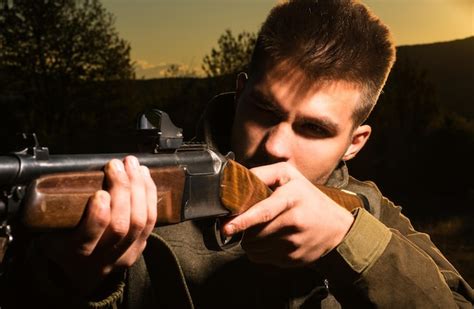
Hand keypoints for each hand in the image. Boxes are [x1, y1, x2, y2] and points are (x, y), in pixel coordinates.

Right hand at [39, 156, 156, 295]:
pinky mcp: (139, 249)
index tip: (100, 193)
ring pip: (139, 221)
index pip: (88, 238)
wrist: (80, 273)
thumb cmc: (62, 242)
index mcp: (73, 253)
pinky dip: (150, 195)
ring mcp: (123, 255)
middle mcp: (101, 258)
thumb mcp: (51, 230)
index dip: (98, 216)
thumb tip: (71, 177)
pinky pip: (151, 221)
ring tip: (134, 166)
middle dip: (123, 190)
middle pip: (120, 225)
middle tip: (118, 165)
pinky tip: (145, 177)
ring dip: (139, 188)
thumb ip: (59, 211)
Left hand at [222, 162, 353, 266]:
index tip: (227, 227)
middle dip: (244, 228)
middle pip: (254, 232)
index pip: (264, 211)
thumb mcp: (290, 177)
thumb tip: (238, 179)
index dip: (243, 220)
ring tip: (263, 228)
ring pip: (254, 247)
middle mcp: (294, 222)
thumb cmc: (309, 199)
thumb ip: (264, 174)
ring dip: (250, 240)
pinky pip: (261, 258)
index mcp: (293, 198)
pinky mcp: (292, 259)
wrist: (337, 229)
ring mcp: (294, 243)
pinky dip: (259, 250)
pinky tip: (271, 240)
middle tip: (249, 220)